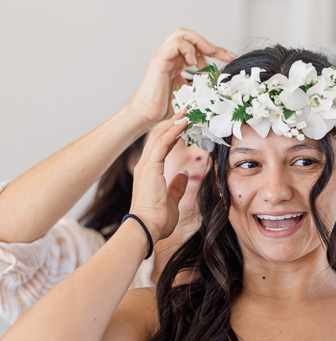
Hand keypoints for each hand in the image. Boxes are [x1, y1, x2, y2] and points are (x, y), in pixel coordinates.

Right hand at [126, 28, 235, 127]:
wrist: (147, 116)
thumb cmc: (165, 110)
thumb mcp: (190, 96)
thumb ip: (201, 87)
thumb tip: (218, 86)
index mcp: (177, 63)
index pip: (198, 49)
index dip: (216, 52)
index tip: (231, 58)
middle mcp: (170, 57)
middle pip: (190, 37)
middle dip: (210, 44)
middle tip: (226, 56)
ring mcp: (164, 57)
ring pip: (181, 34)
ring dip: (199, 42)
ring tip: (209, 55)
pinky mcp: (159, 61)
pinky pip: (175, 44)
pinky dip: (188, 49)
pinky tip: (193, 63)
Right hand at [129, 115, 190, 241]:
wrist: (145, 228)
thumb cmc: (156, 220)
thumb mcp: (171, 200)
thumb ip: (176, 186)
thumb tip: (184, 175)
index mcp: (149, 173)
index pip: (160, 147)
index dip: (172, 134)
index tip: (184, 124)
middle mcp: (145, 166)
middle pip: (158, 137)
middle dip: (172, 123)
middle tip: (186, 111)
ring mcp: (146, 165)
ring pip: (159, 136)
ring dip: (173, 123)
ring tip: (186, 112)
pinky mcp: (150, 167)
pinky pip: (162, 144)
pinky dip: (173, 131)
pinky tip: (183, 123)